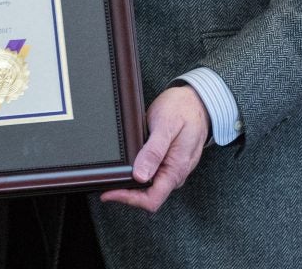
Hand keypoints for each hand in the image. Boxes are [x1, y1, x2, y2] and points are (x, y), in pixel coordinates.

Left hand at [101, 85, 209, 212]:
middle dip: (126, 192)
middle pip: (148, 196)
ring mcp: (172, 169)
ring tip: (113, 175)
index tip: (108, 192)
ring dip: (131, 184)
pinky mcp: (169, 162)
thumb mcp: (166, 126)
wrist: (196, 101)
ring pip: (149, 187)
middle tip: (105, 182)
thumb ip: (154, 151)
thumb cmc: (183, 110)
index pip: (152, 199)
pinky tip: (127, 165)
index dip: (128, 199)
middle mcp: (175, 174)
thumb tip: (140, 176)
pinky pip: (153, 175)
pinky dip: (137, 173)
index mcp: (176, 170)